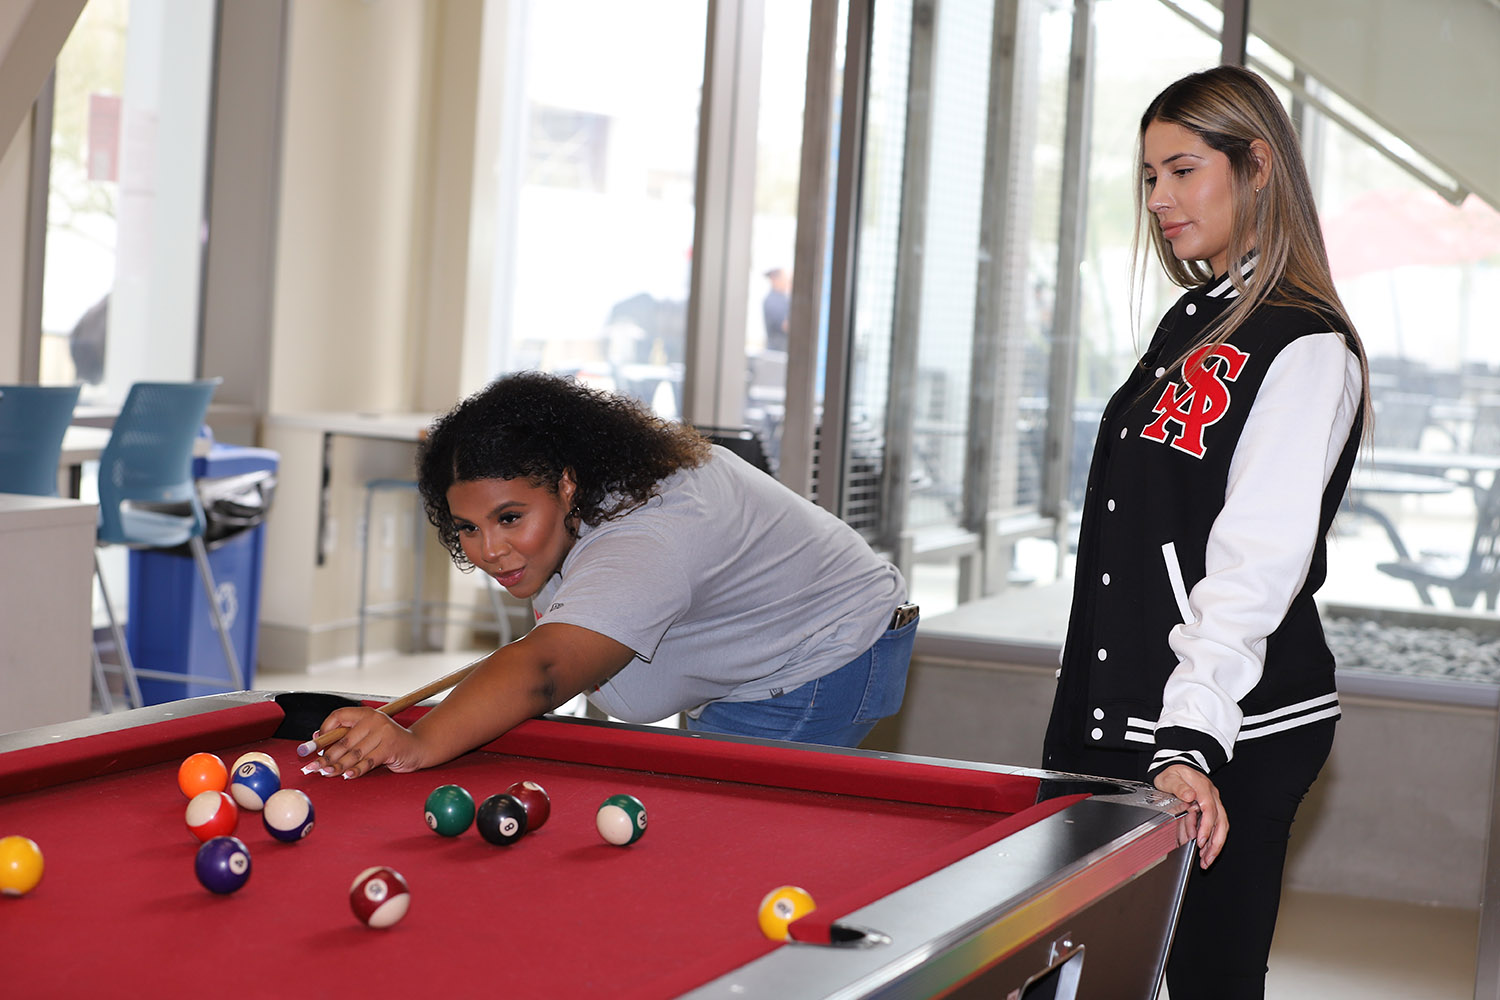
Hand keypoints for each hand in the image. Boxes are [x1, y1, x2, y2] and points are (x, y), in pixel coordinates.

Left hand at [307, 707, 426, 779]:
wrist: (416, 747)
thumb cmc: (387, 742)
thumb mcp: (367, 734)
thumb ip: (347, 735)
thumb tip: (317, 737)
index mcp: (366, 713)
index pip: (339, 716)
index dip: (325, 730)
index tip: (314, 744)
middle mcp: (374, 719)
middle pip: (344, 739)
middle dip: (326, 756)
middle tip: (313, 767)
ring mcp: (383, 732)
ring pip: (354, 753)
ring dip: (338, 766)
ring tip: (326, 773)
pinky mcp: (390, 747)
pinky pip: (368, 762)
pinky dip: (356, 770)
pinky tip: (347, 776)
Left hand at [1153, 763, 1227, 867]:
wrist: (1176, 767)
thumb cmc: (1172, 773)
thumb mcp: (1170, 777)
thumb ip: (1178, 786)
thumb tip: (1189, 795)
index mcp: (1202, 787)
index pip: (1209, 809)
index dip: (1207, 826)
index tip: (1201, 840)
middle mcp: (1211, 795)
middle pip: (1221, 821)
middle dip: (1215, 842)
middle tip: (1207, 858)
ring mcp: (1213, 802)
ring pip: (1221, 827)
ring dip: (1215, 845)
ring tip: (1206, 860)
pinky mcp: (1210, 809)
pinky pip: (1215, 827)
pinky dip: (1210, 840)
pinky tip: (1204, 852)